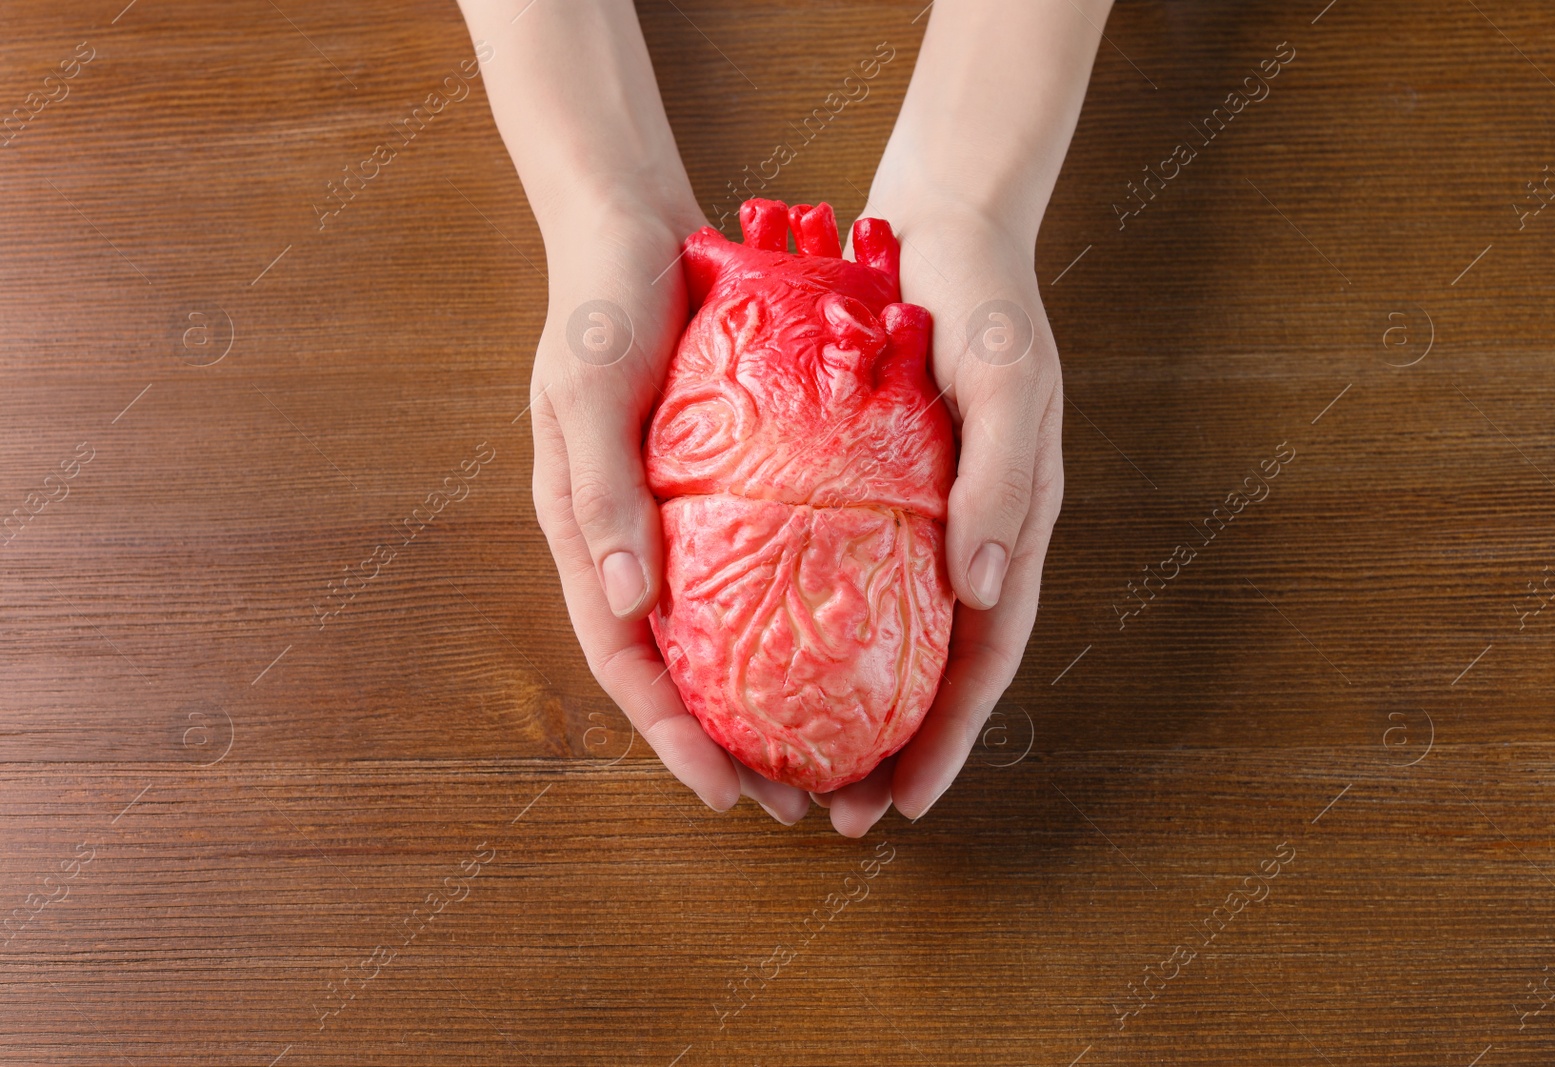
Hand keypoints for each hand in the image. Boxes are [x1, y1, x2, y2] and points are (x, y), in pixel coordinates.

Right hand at [529, 193, 812, 825]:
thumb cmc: (600, 304)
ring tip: (827, 749)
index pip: (626, 661)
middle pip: (675, 668)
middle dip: (726, 743)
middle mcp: (628, 541)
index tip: (726, 792)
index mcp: (585, 534)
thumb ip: (600, 493)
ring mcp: (671, 516)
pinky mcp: (714, 486)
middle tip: (796, 800)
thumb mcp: (587, 389)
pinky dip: (786, 621)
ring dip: (761, 697)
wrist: (633, 228)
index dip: (670, 735)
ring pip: (717, 632)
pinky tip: (842, 644)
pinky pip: (752, 571)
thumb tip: (631, 605)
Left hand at [814, 194, 1063, 836]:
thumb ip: (1000, 478)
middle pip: (934, 667)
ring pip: (889, 632)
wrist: (945, 220)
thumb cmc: (982, 296)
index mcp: (1012, 525)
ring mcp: (924, 512)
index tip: (903, 805)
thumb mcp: (1005, 377)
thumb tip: (981, 589)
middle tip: (837, 813)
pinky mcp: (878, 483)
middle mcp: (968, 533)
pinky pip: (850, 571)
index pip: (984, 658)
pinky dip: (822, 624)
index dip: (949, 739)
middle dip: (895, 749)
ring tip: (797, 759)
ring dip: (854, 702)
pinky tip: (768, 652)